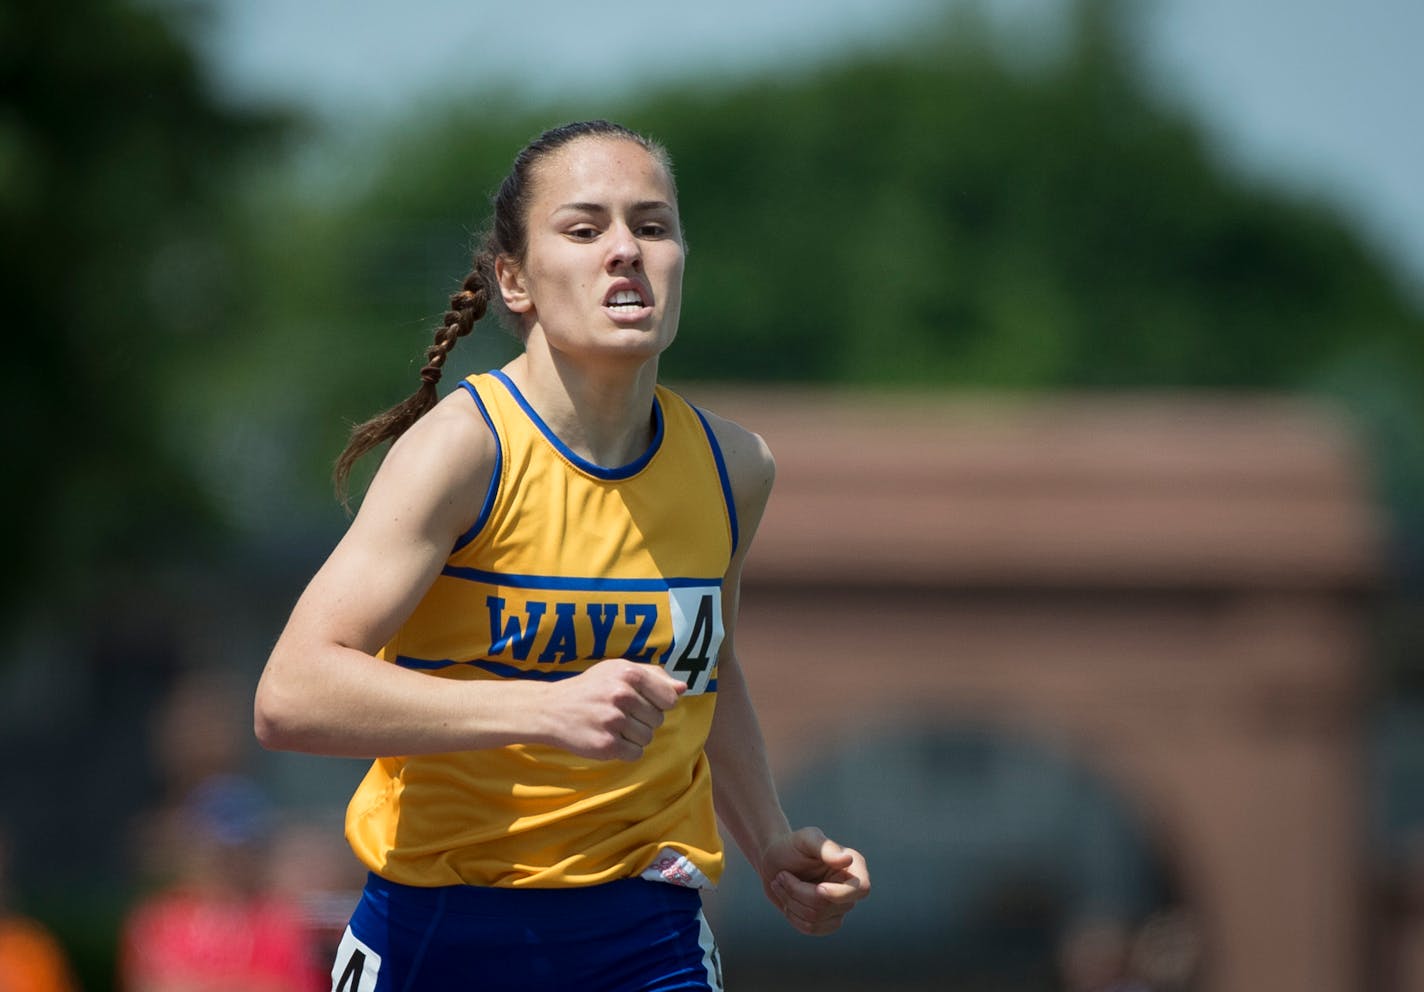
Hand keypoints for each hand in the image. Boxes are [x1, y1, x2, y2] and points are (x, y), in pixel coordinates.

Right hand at [547, 660, 685, 761]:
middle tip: (620, 714)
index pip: (670, 698)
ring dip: (635, 736)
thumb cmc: (591, 688)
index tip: (643, 702)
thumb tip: (683, 688)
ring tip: (613, 726)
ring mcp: (613, 721)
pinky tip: (609, 738)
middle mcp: (622, 695)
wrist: (552, 709)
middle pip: (659, 719)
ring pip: (648, 737)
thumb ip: (654, 676)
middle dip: (644, 719)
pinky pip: (635, 753)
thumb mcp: (618, 670)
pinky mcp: (606, 745)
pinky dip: (626, 750)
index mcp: (628, 673)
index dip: (660, 703)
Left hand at [759, 826, 870, 934]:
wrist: (773, 860)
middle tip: (781, 875)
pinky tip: (786, 899)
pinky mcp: (825, 921)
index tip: (818, 888)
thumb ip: (826, 848)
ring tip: (780, 883)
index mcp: (854, 866)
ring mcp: (839, 907)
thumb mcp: (806, 839)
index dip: (840, 894)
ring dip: (791, 902)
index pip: (861, 889)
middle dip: (798, 892)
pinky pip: (811, 929)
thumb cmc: (791, 845)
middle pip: (828, 906)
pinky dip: (792, 915)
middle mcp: (850, 889)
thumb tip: (847, 860)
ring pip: (816, 919)